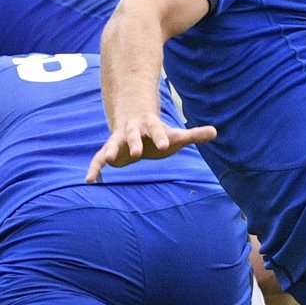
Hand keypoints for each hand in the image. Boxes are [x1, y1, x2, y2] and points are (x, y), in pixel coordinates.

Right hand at [86, 116, 216, 182]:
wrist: (135, 124)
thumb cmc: (159, 133)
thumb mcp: (175, 134)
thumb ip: (193, 134)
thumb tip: (215, 131)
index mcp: (151, 126)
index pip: (158, 130)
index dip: (160, 137)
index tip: (165, 145)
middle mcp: (133, 131)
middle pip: (134, 135)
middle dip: (135, 143)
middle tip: (137, 153)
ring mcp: (119, 140)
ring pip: (113, 144)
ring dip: (111, 151)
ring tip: (109, 160)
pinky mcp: (110, 150)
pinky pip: (99, 158)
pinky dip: (94, 168)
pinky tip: (89, 180)